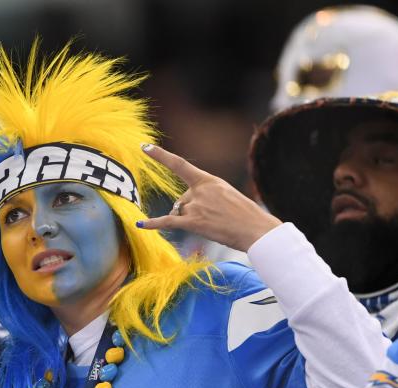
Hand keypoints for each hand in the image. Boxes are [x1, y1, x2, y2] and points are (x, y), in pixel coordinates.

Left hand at [137, 143, 281, 251]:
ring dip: (190, 221)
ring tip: (213, 225)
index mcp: (209, 180)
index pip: (179, 164)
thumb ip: (205, 195)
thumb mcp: (227, 195)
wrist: (256, 229)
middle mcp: (200, 190)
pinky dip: (153, 224)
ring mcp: (196, 206)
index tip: (144, 147)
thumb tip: (180, 207)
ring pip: (179, 213)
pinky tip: (140, 225)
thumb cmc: (245, 215)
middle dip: (191, 210)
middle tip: (215, 218)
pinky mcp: (194, 223)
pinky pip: (168, 222)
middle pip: (181, 200)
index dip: (160, 156)